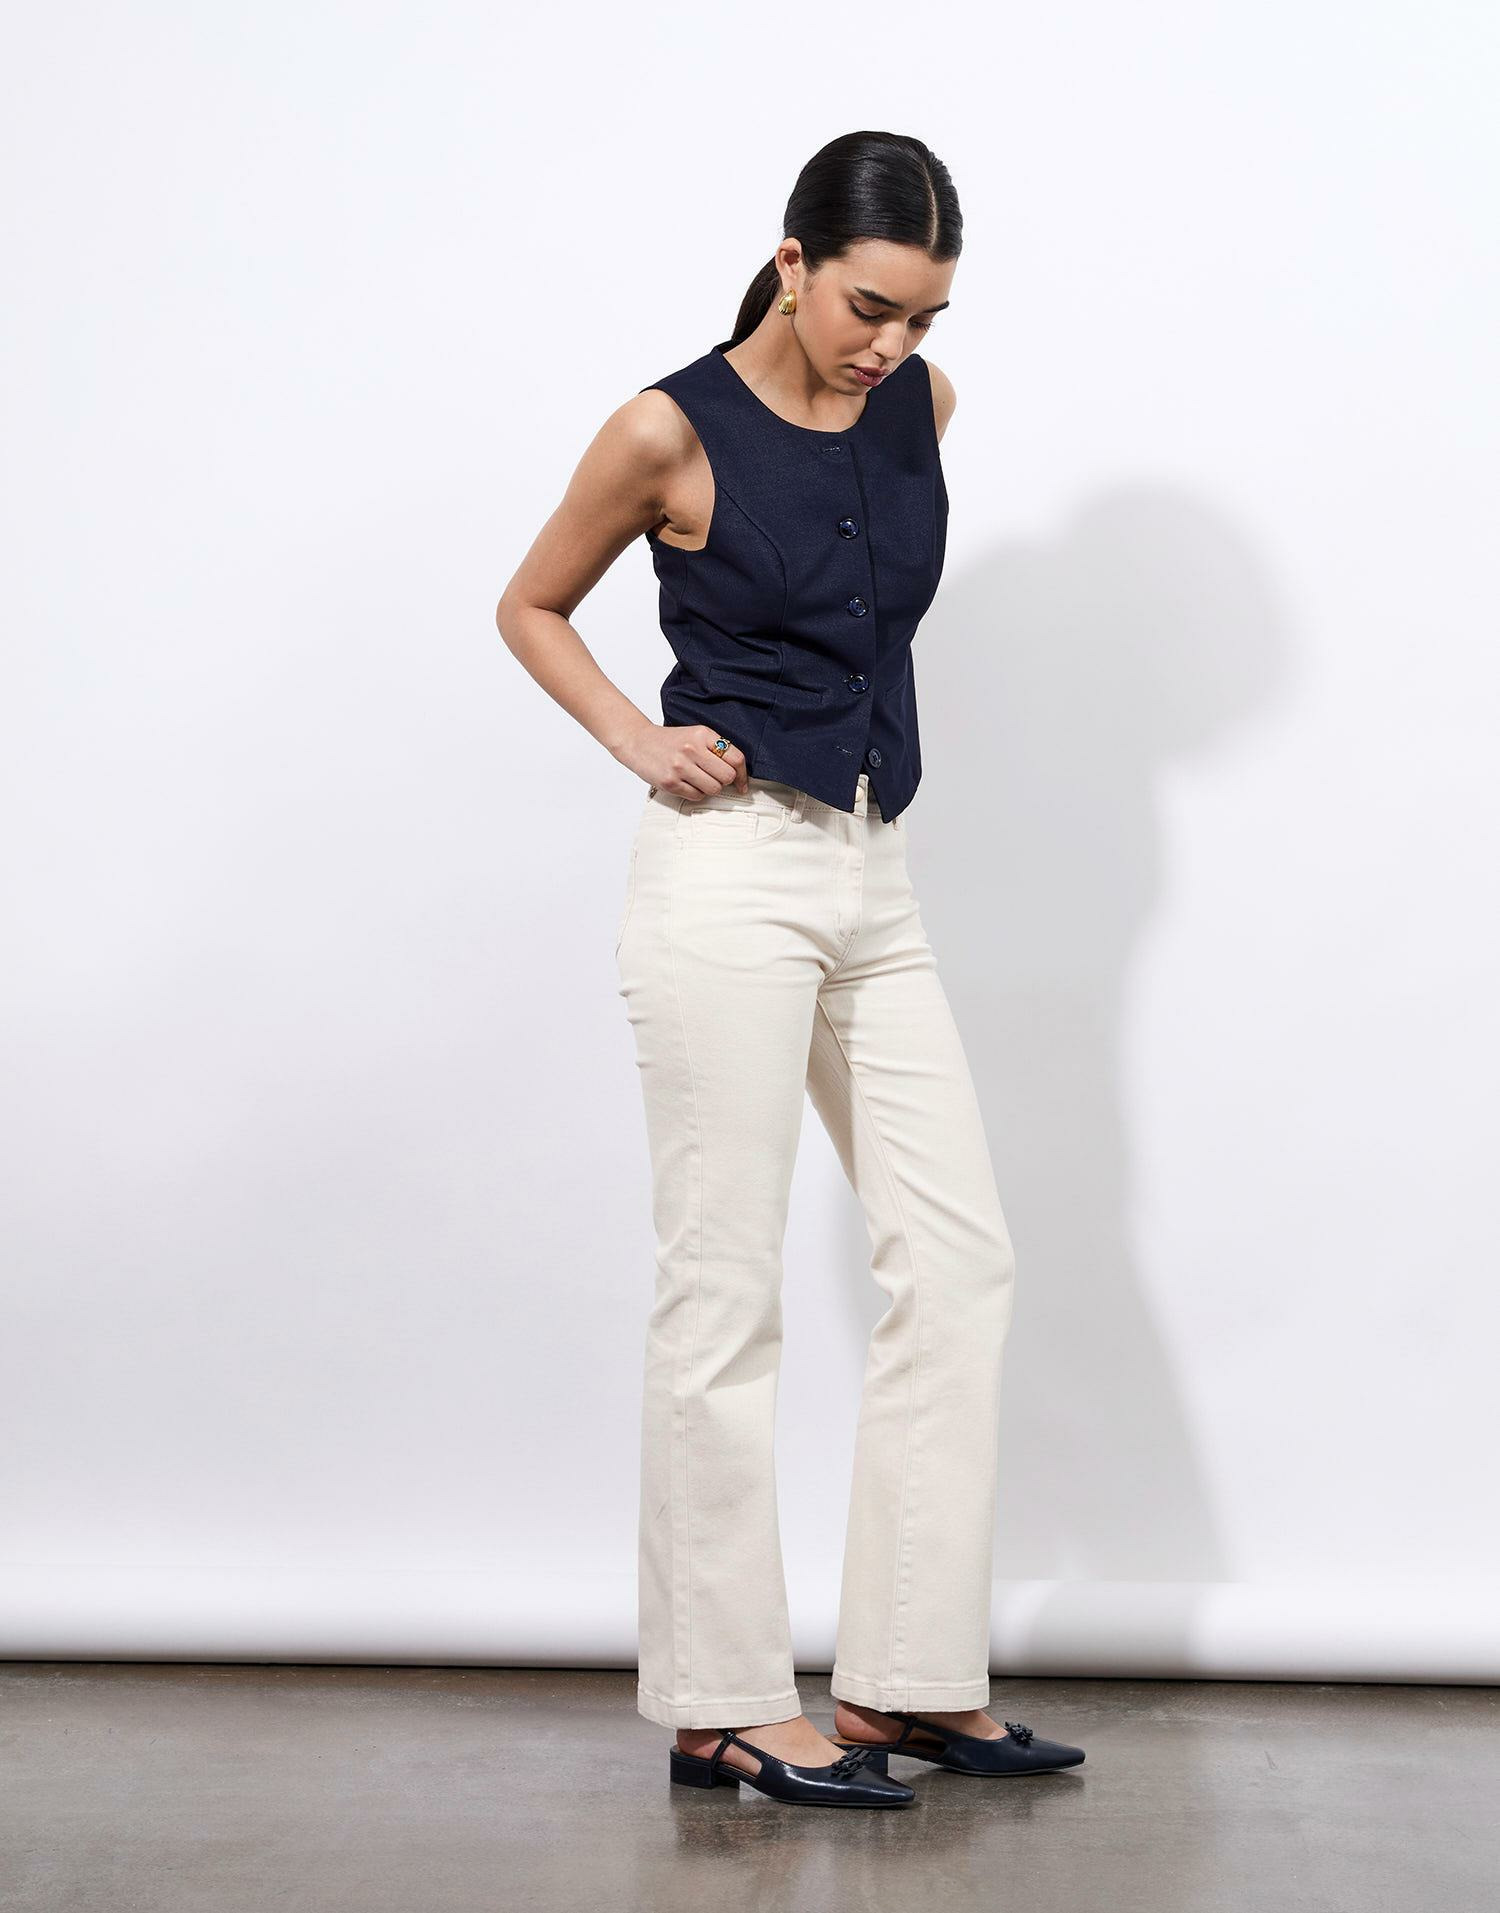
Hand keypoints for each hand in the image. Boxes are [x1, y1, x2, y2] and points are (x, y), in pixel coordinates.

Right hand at [615, 722, 748, 798]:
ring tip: (699, 780)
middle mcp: (692, 749)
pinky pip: (697, 796)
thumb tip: (738, 773)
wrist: (638, 742)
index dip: (742, 774)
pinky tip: (688, 783)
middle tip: (715, 778)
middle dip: (724, 781)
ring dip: (710, 788)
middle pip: (727, 776)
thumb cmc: (669, 741)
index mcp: (702, 734)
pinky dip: (696, 793)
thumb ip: (715, 748)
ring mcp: (680, 766)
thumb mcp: (694, 735)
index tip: (742, 783)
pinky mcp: (671, 782)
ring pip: (713, 789)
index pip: (735, 758)